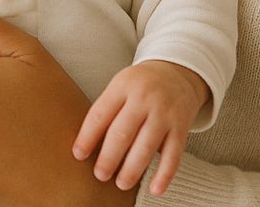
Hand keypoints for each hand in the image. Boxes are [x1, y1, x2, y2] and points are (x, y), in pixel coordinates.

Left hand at [73, 59, 208, 195]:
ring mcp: (164, 112)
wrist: (178, 71)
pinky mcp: (181, 126)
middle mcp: (144, 97)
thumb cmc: (141, 84)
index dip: (87, 136)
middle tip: (100, 175)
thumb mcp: (121, 85)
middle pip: (122, 132)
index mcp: (123, 85)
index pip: (101, 113)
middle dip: (108, 158)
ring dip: (132, 169)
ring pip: (146, 146)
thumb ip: (107, 110)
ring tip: (121, 183)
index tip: (78, 155)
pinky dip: (164, 174)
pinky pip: (173, 154)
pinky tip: (155, 188)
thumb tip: (86, 147)